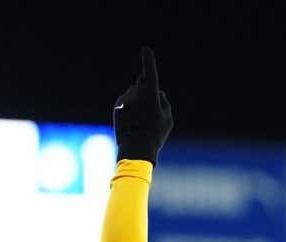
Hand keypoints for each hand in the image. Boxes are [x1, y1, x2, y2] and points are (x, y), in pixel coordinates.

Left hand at [114, 46, 173, 163]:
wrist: (135, 148)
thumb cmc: (156, 134)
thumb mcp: (168, 119)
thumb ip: (164, 101)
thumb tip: (158, 92)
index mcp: (151, 96)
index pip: (150, 73)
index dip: (149, 61)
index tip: (146, 50)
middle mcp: (136, 94)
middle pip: (142, 83)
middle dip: (146, 89)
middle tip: (150, 108)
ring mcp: (125, 100)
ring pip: (133, 93)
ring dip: (137, 100)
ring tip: (141, 119)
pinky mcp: (117, 106)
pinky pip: (125, 100)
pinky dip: (129, 106)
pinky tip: (132, 121)